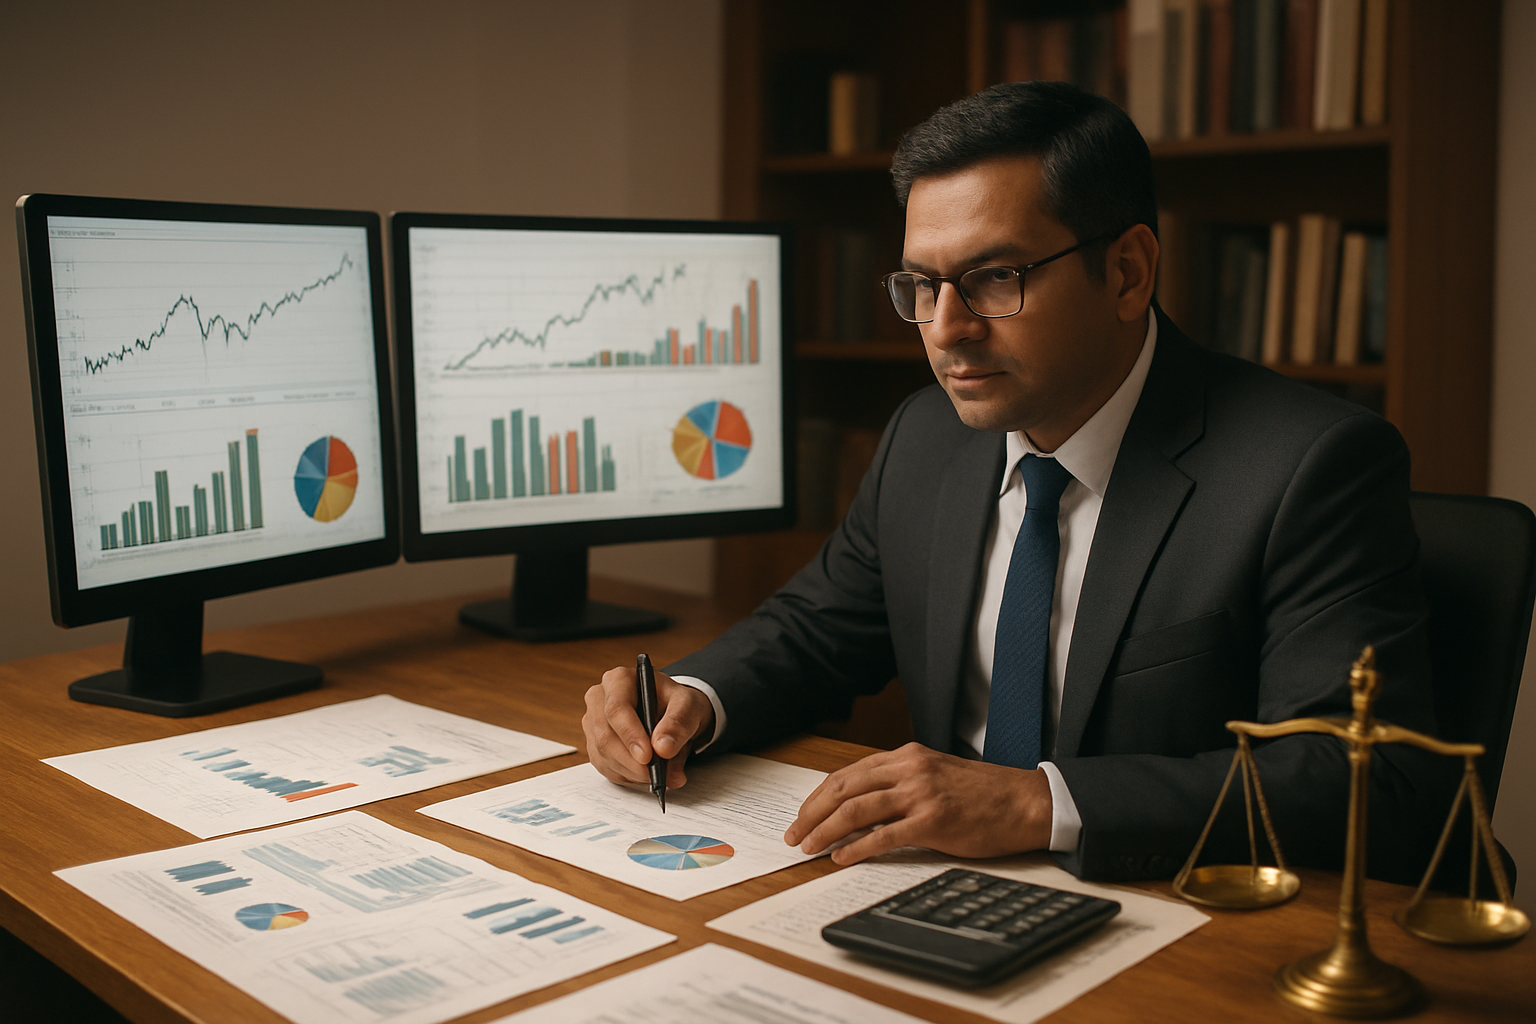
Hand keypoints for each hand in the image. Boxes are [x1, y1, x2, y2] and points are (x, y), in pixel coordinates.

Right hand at [582, 665, 714, 790]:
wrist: (675, 715)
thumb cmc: (678, 704)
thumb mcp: (688, 706)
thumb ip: (679, 723)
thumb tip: (663, 748)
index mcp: (619, 680)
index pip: (616, 709)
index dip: (630, 735)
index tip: (647, 756)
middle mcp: (599, 699)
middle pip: (606, 736)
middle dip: (632, 760)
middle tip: (655, 774)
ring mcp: (594, 723)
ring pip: (604, 755)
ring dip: (631, 770)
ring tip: (657, 773)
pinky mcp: (594, 744)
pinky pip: (604, 766)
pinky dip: (626, 775)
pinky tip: (643, 773)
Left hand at [784, 743, 1052, 864]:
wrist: (1025, 802)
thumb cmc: (983, 793)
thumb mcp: (935, 774)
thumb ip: (899, 783)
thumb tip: (860, 807)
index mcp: (906, 756)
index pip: (848, 774)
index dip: (818, 796)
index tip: (802, 815)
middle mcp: (909, 769)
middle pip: (844, 788)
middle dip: (811, 813)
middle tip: (794, 834)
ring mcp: (921, 794)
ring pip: (857, 810)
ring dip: (825, 830)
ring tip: (808, 847)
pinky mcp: (933, 821)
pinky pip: (884, 835)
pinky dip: (857, 847)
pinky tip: (841, 858)